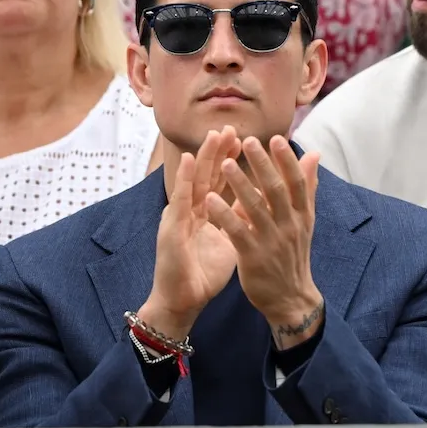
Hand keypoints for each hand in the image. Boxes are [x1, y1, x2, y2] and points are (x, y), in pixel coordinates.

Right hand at [141, 126, 241, 340]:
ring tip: (214, 134)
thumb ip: (238, 219)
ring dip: (203, 157)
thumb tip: (255, 205)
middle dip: (219, 151)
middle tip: (232, 126)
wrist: (183, 300)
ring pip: (193, 181)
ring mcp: (179, 217)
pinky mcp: (171, 228)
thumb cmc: (204, 272)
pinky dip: (184, 179)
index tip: (247, 139)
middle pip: (207, 175)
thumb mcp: (228, 240)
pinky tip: (189, 161)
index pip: (221, 182)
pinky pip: (179, 200)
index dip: (232, 161)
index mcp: (206, 213)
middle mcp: (192, 211)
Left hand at [206, 136, 323, 349]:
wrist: (290, 297)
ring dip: (240, 184)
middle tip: (247, 140)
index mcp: (303, 215)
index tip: (275, 139)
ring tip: (224, 163)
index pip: (297, 182)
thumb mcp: (305, 221)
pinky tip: (211, 199)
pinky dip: (225, 214)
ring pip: (256, 208)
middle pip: (276, 190)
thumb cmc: (293, 254)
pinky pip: (238, 231)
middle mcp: (290, 225)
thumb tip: (314, 155)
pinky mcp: (254, 256)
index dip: (286, 160)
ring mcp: (272, 241)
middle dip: (262, 164)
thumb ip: (307, 187)